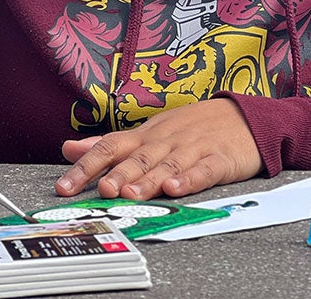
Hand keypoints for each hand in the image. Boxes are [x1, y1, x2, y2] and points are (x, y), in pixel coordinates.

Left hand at [55, 97, 261, 200]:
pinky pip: (204, 170)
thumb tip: (69, 148)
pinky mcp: (220, 159)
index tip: (64, 186)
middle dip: (118, 174)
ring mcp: (194, 148)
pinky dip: (189, 179)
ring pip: (167, 165)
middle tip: (102, 190)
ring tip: (131, 194)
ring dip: (148, 179)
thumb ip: (110, 144)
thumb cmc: (193, 128)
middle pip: (138, 157)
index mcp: (146, 136)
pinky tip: (176, 188)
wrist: (245, 117)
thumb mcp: (149, 131)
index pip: (110, 146)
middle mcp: (166, 141)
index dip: (86, 165)